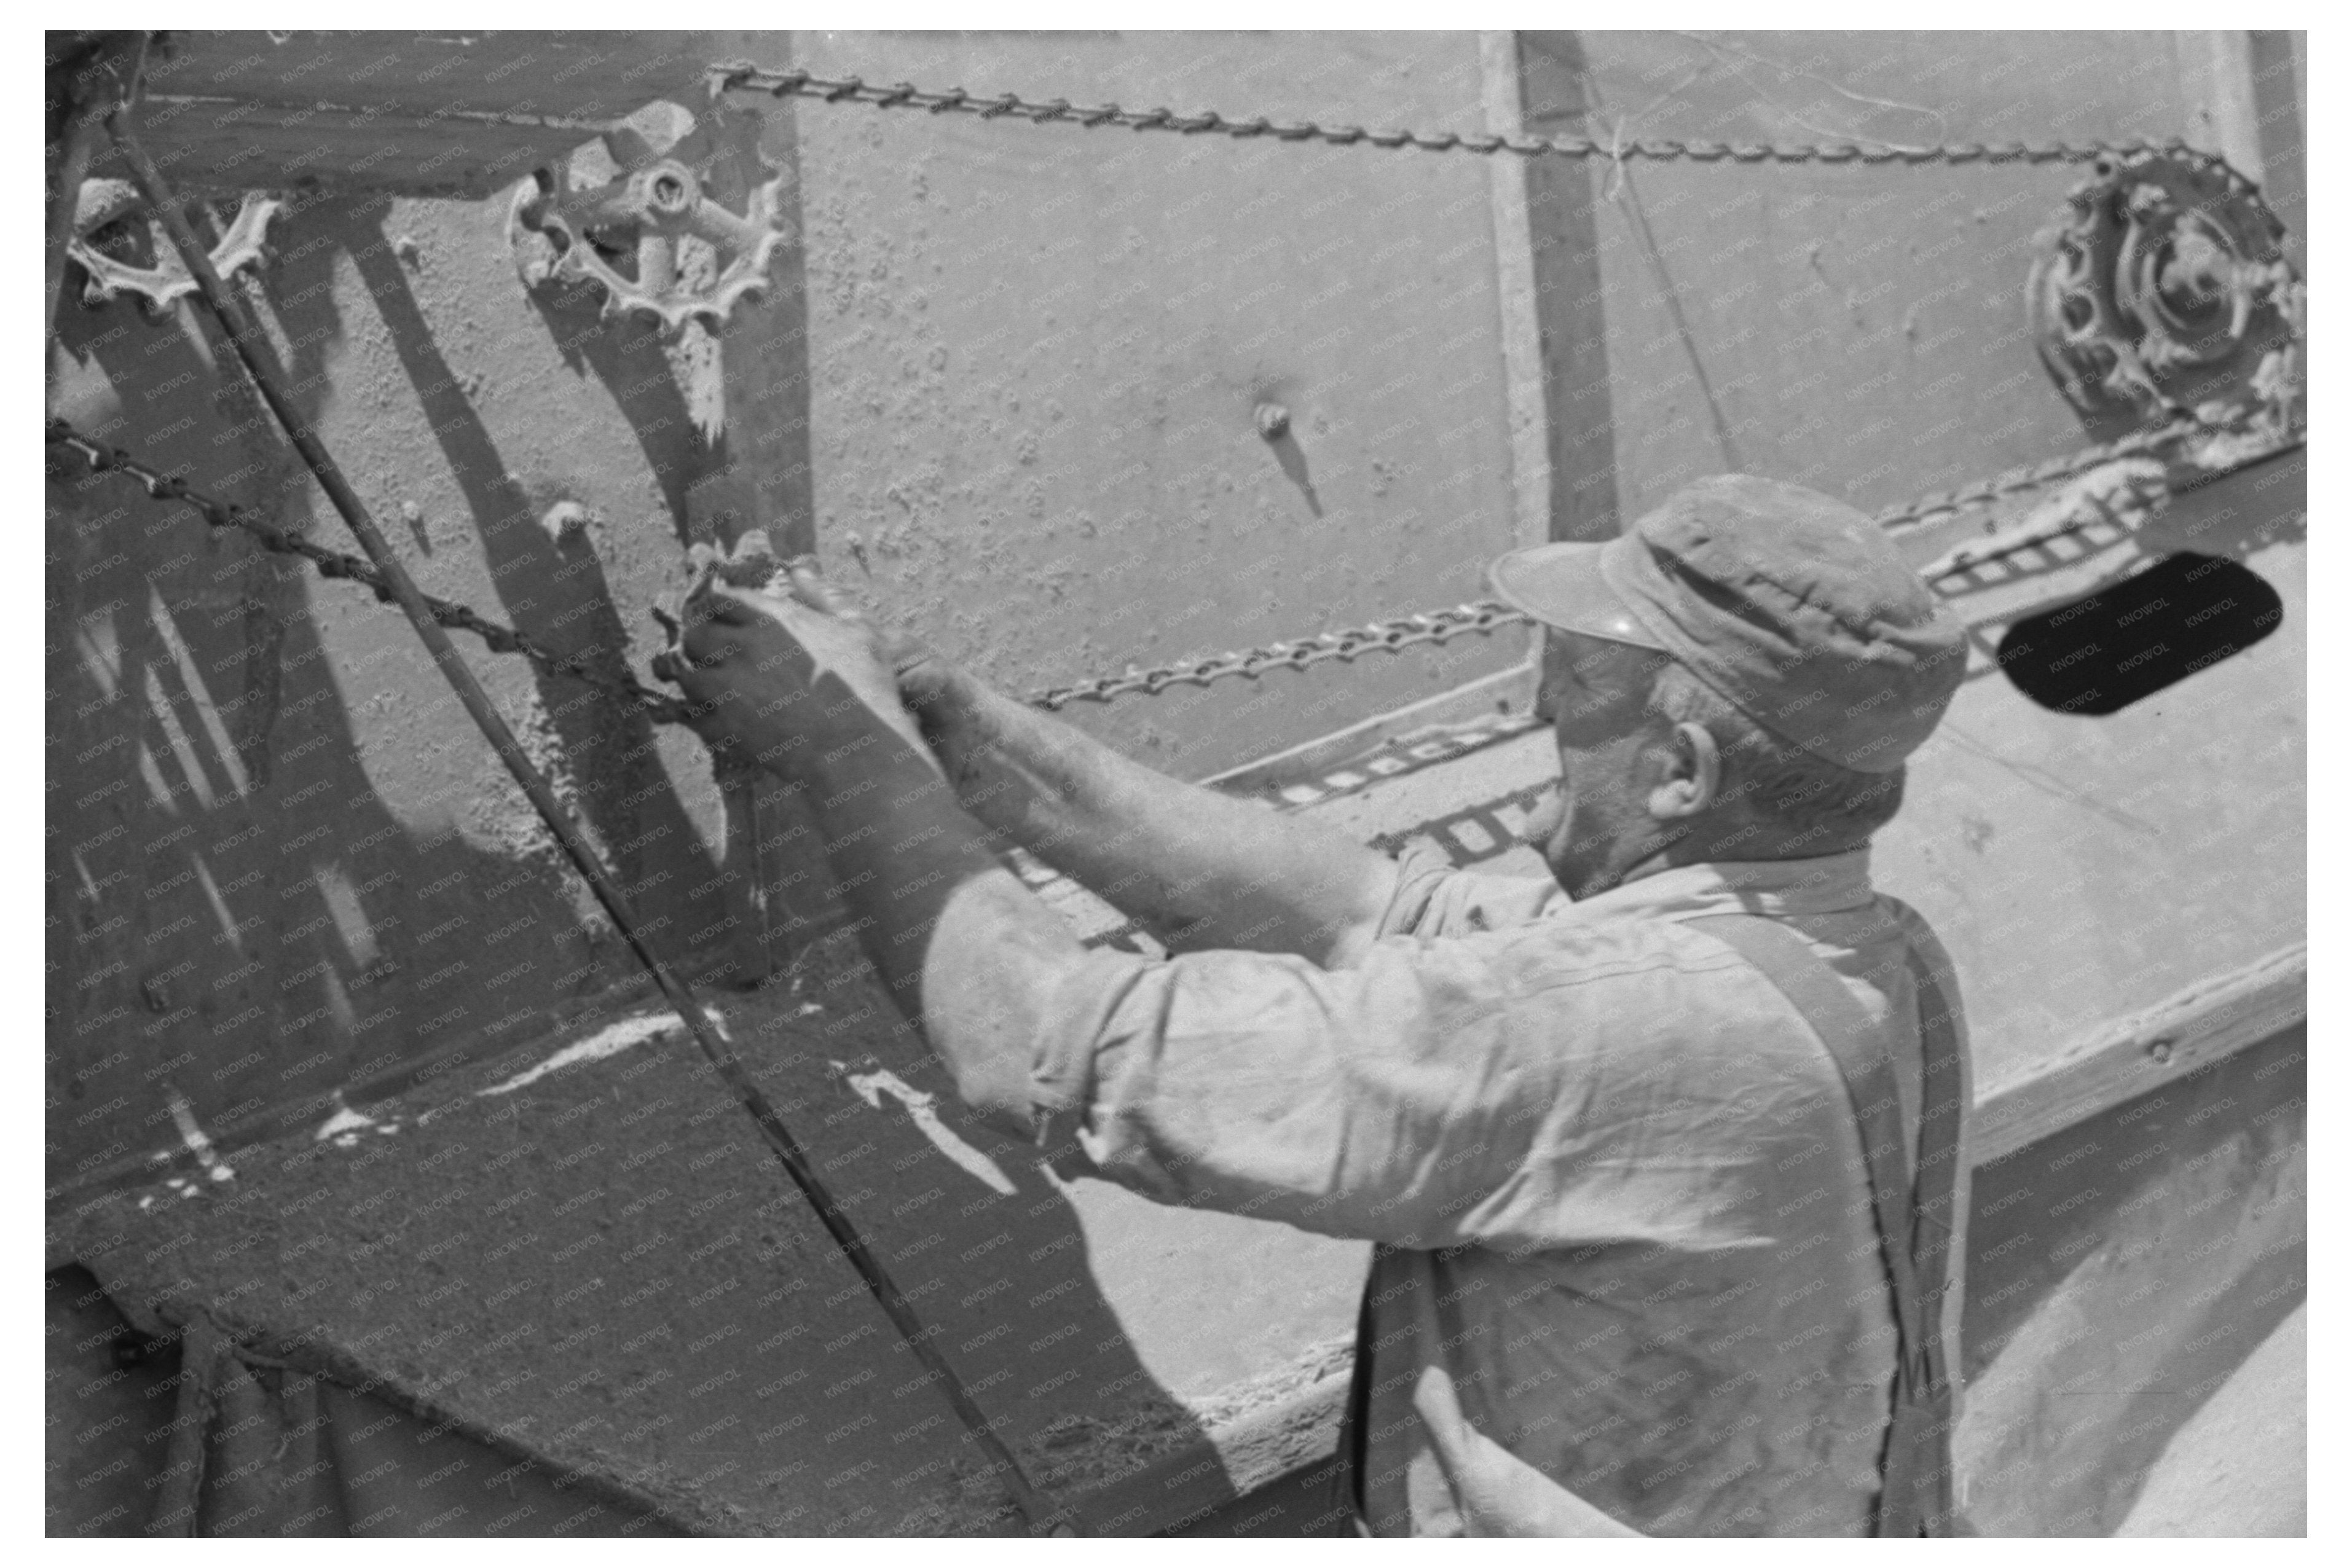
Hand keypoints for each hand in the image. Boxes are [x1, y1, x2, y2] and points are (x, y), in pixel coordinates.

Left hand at [652, 565, 929, 779]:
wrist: (857, 748)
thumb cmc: (866, 686)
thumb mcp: (858, 629)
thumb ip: (826, 596)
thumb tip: (800, 570)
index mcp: (772, 618)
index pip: (720, 598)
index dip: (718, 609)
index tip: (726, 621)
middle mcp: (743, 647)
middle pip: (695, 634)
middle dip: (702, 643)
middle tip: (718, 657)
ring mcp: (730, 688)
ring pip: (687, 675)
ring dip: (698, 681)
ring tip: (718, 691)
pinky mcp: (726, 726)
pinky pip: (695, 717)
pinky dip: (703, 719)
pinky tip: (724, 721)